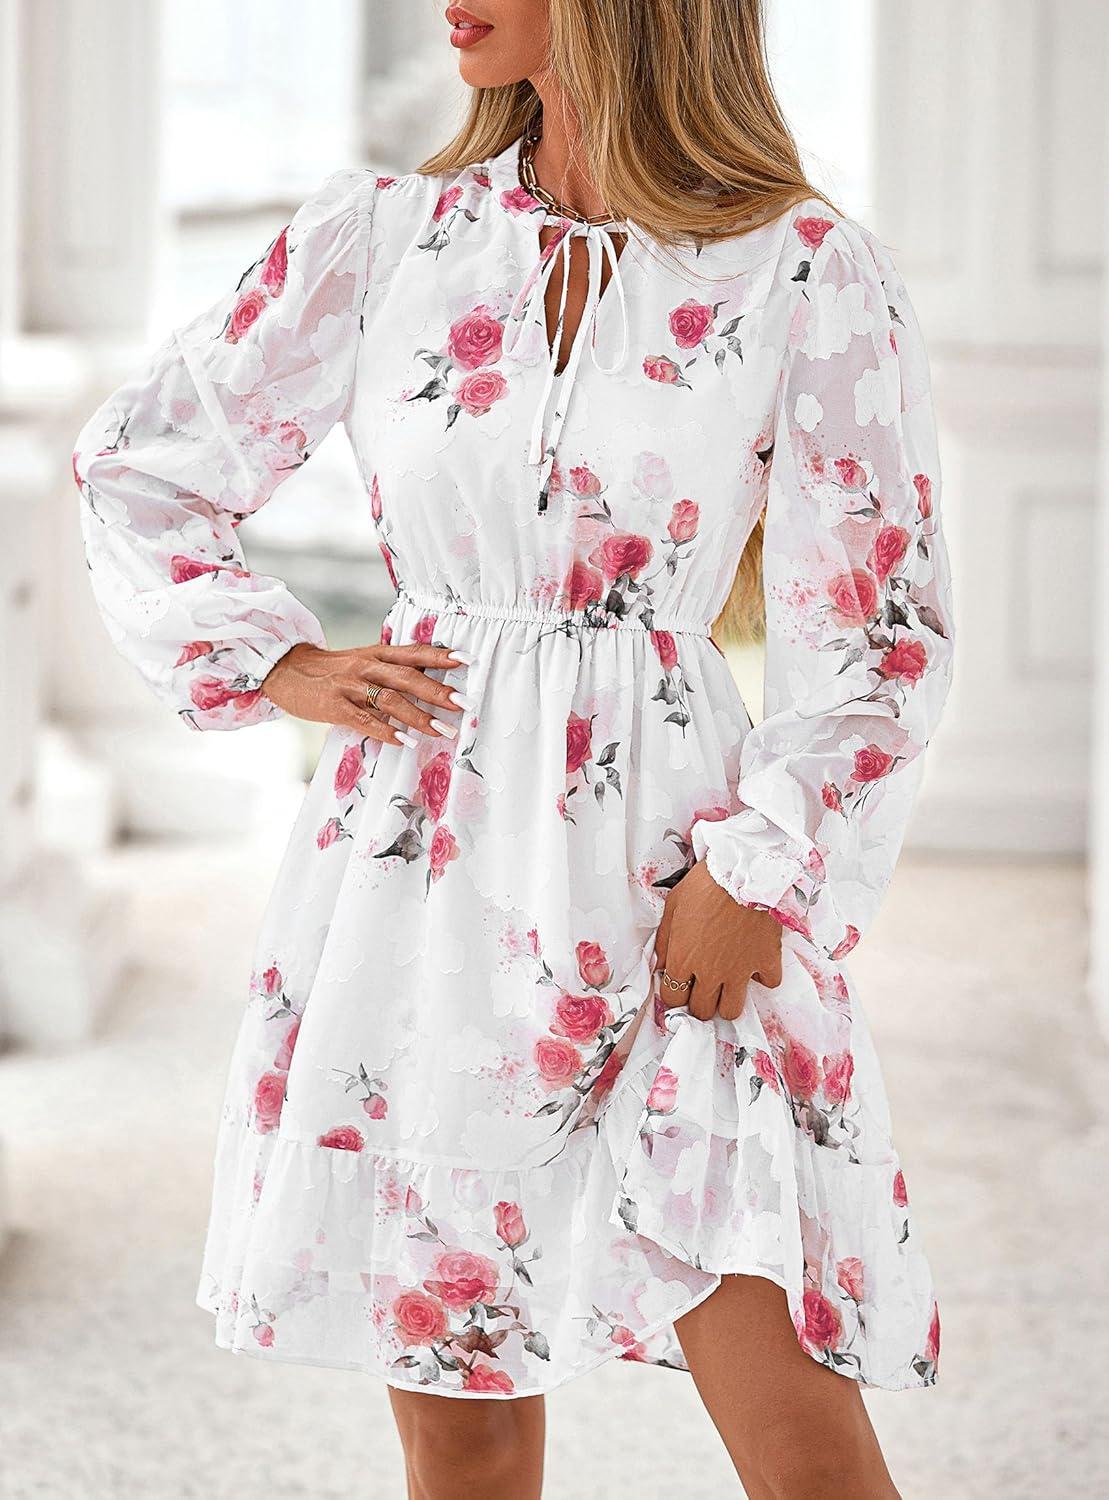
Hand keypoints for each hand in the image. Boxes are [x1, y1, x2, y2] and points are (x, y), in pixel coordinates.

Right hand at [261, 641, 472, 745]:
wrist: (285, 670)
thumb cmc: (332, 671)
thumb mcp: (362, 661)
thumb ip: (391, 669)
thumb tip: (429, 680)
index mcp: (376, 653)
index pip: (413, 652)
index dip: (440, 655)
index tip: (467, 661)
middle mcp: (366, 666)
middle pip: (408, 677)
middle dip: (438, 691)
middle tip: (464, 704)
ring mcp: (349, 685)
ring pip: (390, 700)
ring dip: (419, 717)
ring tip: (443, 731)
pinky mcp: (334, 706)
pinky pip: (364, 720)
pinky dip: (386, 731)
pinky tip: (404, 742)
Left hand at [653, 859, 782, 1021]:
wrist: (745, 871)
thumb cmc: (706, 884)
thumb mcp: (674, 905)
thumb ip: (665, 940)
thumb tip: (661, 964)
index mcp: (683, 959)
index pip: (673, 997)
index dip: (674, 993)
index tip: (680, 985)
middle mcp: (710, 972)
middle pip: (702, 1010)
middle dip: (699, 1002)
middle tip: (702, 987)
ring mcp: (740, 971)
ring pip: (732, 1010)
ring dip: (727, 1001)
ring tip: (727, 985)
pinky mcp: (766, 962)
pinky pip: (767, 983)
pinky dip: (762, 976)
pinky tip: (756, 963)